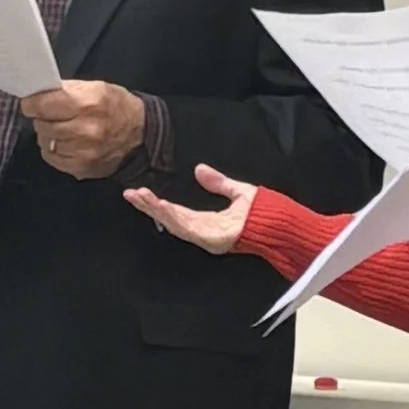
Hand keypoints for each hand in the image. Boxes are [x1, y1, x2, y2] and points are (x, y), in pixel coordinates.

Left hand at [21, 79, 145, 178]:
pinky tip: (66, 143)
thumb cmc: (116, 107)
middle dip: (42, 118)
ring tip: (62, 128)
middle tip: (51, 115)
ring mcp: (83, 152)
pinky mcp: (81, 168)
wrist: (140, 136)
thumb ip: (66, 90)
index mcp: (88, 104)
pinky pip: (52, 158)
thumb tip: (38, 94)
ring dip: (48, 135)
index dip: (32, 104)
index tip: (30, 103)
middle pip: (42, 124)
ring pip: (45, 142)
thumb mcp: (95, 88)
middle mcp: (85, 129)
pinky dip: (54, 149)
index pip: (43, 105)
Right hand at [125, 163, 254, 252]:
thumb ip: (217, 182)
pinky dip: (172, 217)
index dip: (158, 203)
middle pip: (169, 218)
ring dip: (155, 210)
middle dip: (149, 206)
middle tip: (130, 194)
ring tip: (139, 197)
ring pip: (173, 223)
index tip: (141, 192)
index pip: (176, 211)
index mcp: (206, 220)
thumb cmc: (263, 212)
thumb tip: (198, 169)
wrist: (278, 225)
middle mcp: (202, 230)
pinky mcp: (210, 239)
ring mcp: (205, 236)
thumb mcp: (236, 191)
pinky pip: (187, 227)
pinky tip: (161, 207)